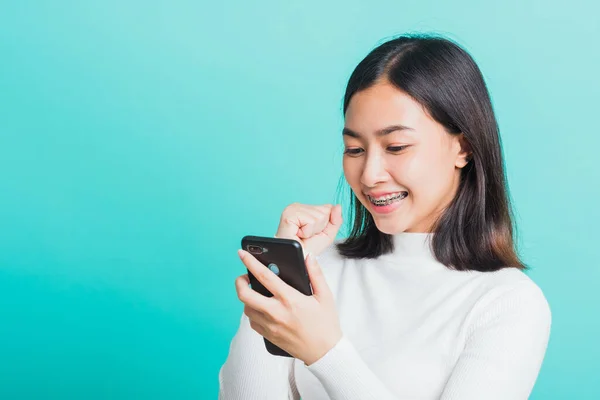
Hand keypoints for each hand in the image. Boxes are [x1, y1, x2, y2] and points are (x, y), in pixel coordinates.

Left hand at [235, 249, 341, 365]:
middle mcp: (276, 312)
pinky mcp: (268, 336)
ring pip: (246, 308)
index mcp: (290, 299)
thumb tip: (308, 257)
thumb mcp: (325, 296)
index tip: (242, 253)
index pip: (264, 276)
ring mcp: (270, 326)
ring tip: (255, 292)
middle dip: (240, 282)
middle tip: (243, 277)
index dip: (250, 263)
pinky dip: (253, 312)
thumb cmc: (326, 324)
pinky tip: (261, 308)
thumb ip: (315, 274)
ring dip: (247, 298)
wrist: (324, 353)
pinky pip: (252, 322)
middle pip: (245, 295)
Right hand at [275, 203, 342, 256]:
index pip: (328, 208)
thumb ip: (335, 220)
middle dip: (319, 228)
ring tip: (302, 236)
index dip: (324, 224)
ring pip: (319, 216)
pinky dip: (307, 232)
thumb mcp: (327, 234)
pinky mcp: (289, 214)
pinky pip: (310, 221)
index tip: (313, 232)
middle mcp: (298, 206)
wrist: (296, 260)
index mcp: (306, 208)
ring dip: (312, 231)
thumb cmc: (307, 248)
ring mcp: (292, 208)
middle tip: (307, 235)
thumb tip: (337, 206)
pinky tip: (298, 234)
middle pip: (325, 211)